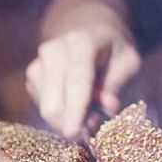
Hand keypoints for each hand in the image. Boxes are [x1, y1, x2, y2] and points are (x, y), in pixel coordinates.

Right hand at [25, 3, 140, 137]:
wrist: (88, 28)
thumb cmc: (113, 48)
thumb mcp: (129, 60)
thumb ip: (119, 82)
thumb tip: (108, 106)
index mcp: (81, 43)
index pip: (77, 82)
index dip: (75, 109)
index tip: (73, 133)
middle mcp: (53, 50)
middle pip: (54, 102)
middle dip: (73, 122)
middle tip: (95, 125)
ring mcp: (39, 62)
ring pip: (46, 108)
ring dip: (67, 120)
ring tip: (90, 114)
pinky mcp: (33, 75)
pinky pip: (42, 106)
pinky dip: (60, 114)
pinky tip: (76, 106)